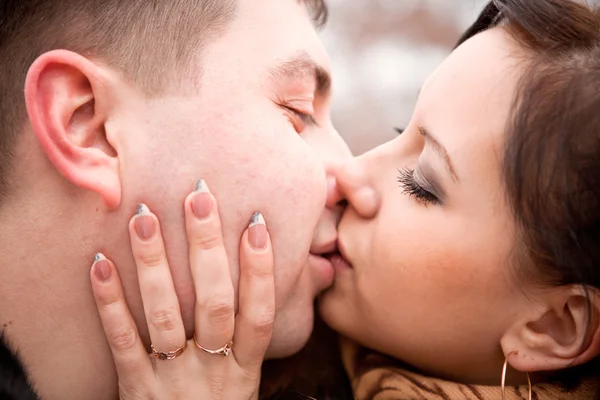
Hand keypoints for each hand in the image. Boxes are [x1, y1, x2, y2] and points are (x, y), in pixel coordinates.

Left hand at [90, 180, 273, 399]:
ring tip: (145, 216)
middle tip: (200, 198)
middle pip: (215, 303)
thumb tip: (272, 276)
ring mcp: (174, 378)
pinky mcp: (137, 387)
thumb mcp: (247, 379)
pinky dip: (110, 302)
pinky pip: (123, 341)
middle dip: (207, 248)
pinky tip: (100, 263)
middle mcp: (214, 369)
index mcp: (246, 367)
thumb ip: (252, 335)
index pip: (259, 313)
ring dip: (155, 263)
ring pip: (166, 315)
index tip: (256, 222)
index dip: (261, 268)